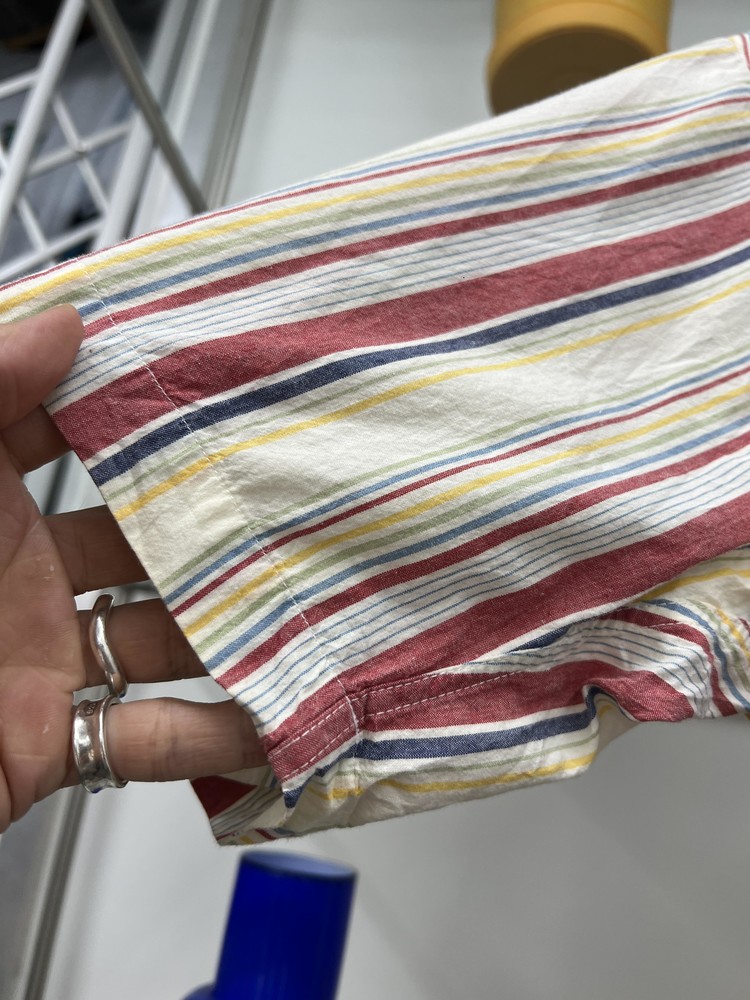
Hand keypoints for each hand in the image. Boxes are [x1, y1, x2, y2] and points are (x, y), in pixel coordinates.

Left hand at [0, 306, 264, 830]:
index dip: (138, 410)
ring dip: (234, 629)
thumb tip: (65, 317)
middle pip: (144, 543)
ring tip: (309, 601)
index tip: (216, 385)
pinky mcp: (52, 742)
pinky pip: (148, 737)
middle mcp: (20, 580)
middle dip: (215, 526)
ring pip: (164, 639)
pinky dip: (214, 734)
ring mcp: (41, 661)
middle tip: (293, 498)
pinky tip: (273, 717)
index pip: (73, 440)